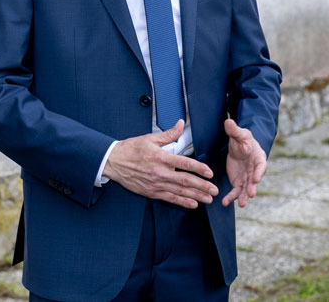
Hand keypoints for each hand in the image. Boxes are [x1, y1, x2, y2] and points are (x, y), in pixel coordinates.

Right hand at [103, 120, 218, 208]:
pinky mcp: (151, 192)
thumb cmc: (131, 149)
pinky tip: (193, 204)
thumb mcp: (150, 138)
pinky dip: (182, 202)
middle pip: (185, 181)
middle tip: (215, 190)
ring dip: (196, 196)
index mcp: (161, 157)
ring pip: (180, 192)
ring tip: (208, 199)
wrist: (113, 162)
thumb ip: (168, 134)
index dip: (199, 168)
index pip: (185, 163)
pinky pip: (170, 198)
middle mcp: (160, 172)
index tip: (209, 172)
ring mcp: (156, 184)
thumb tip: (181, 124)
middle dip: (202, 186)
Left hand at [222, 118, 266, 207]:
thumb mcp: (239, 134)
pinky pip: (235, 191)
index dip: (259, 172)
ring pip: (246, 189)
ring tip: (242, 204)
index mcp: (258, 158)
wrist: (238, 146)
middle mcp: (254, 170)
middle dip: (253, 187)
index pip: (261, 166)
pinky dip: (231, 197)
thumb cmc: (243, 139)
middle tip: (251, 194)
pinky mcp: (238, 182)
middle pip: (255, 180)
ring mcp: (247, 178)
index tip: (256, 178)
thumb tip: (228, 122)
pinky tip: (225, 202)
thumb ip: (235, 130)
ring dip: (244, 196)